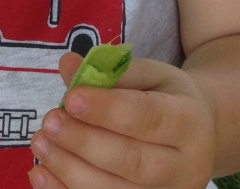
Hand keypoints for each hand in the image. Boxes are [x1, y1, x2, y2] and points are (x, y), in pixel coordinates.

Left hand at [28, 52, 216, 188]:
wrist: (198, 134)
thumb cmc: (165, 97)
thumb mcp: (147, 74)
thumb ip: (109, 71)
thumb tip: (67, 65)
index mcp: (189, 121)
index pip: (147, 117)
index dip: (108, 110)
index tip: (71, 98)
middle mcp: (185, 166)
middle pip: (133, 162)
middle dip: (85, 143)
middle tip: (49, 122)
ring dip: (71, 170)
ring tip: (40, 144)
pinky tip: (40, 175)